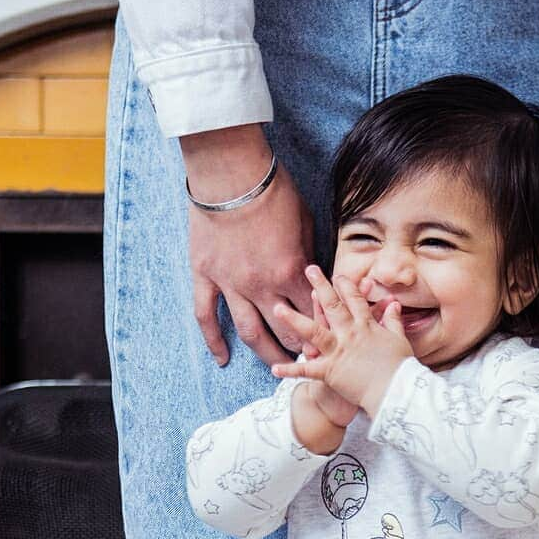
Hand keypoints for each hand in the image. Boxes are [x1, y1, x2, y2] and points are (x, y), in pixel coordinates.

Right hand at [181, 124, 314, 366]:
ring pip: (250, 333)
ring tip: (278, 369)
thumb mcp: (305, 222)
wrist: (229, 170)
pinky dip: (213, 340)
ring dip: (267, 355)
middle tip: (311, 360)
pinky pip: (207, 316)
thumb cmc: (271, 190)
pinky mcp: (205, 276)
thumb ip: (309, 255)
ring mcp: (231, 284)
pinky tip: (222, 359)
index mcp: (290, 272)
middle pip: (286, 332)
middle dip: (302, 349)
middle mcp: (262, 286)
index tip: (332, 342)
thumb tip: (316, 278)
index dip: (325, 330)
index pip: (313, 314)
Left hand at [270, 267, 411, 416]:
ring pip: (313, 331)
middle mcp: (350, 334)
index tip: (337, 276)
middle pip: (333, 306)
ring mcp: (338, 352)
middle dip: (320, 286)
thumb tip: (394, 305)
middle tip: (309, 270)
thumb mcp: (399, 340)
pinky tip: (274, 369)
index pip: (355, 300)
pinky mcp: (330, 372)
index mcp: (367, 327)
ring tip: (278, 309)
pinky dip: (291, 370)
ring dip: (294, 320)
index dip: (346, 286)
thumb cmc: (401, 368)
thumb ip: (394, 321)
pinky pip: (307, 371)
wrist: (395, 392)